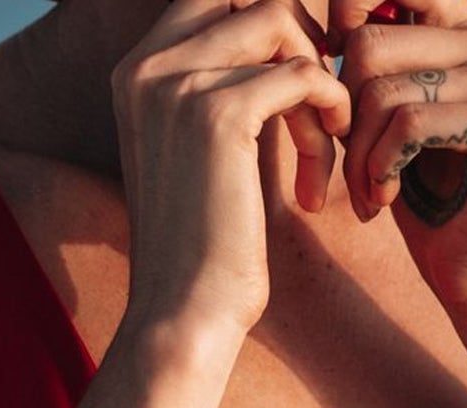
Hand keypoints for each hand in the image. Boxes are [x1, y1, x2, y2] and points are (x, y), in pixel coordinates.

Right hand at [113, 0, 353, 349]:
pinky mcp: (217, 114)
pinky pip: (302, 73)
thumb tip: (285, 46)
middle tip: (324, 99)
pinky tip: (322, 171)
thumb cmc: (203, 253)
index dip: (275, 23)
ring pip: (280, 24)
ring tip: (327, 144)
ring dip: (320, 79)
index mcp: (138, 71)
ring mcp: (178, 84)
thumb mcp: (204, 156)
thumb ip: (226, 90)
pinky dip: (328, 110)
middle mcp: (149, 66)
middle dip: (301, 35)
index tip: (305, 79)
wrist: (185, 319)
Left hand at [327, 0, 466, 332]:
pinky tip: (382, 200)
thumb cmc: (427, 204)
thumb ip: (377, 65)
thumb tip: (336, 13)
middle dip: (343, 116)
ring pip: (382, 89)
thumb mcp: (390, 123)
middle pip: (371, 44)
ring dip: (356, 156)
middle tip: (349, 169)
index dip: (343, 27)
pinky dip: (378, 169)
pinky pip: (407, 124)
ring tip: (365, 195)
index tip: (329, 95)